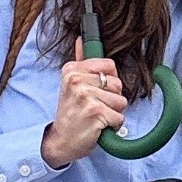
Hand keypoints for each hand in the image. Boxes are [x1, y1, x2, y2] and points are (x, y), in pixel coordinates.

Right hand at [41, 40, 126, 167]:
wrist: (61, 142)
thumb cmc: (70, 114)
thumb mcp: (70, 85)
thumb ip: (80, 62)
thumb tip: (81, 39)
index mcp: (72, 70)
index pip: (109, 65)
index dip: (109, 81)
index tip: (96, 91)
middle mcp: (77, 80)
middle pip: (117, 84)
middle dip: (112, 99)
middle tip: (94, 108)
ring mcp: (86, 96)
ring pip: (121, 101)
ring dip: (112, 113)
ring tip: (95, 117)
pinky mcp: (95, 112)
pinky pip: (119, 117)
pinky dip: (112, 126)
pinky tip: (98, 127)